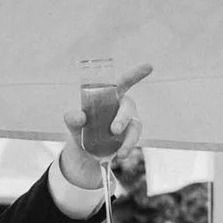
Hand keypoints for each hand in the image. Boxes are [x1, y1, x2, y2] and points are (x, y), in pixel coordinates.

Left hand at [59, 62, 150, 185]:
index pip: (124, 82)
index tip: (149, 66)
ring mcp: (129, 122)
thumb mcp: (74, 124)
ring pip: (135, 127)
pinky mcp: (130, 137)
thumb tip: (79, 116)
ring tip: (120, 153)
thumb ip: (73, 118)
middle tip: (114, 130)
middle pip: (127, 107)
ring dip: (129, 139)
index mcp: (110, 96)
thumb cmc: (82, 127)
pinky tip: (119, 155)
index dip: (136, 74)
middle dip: (122, 118)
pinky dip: (127, 148)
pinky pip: (132, 141)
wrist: (84, 150)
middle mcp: (122, 107)